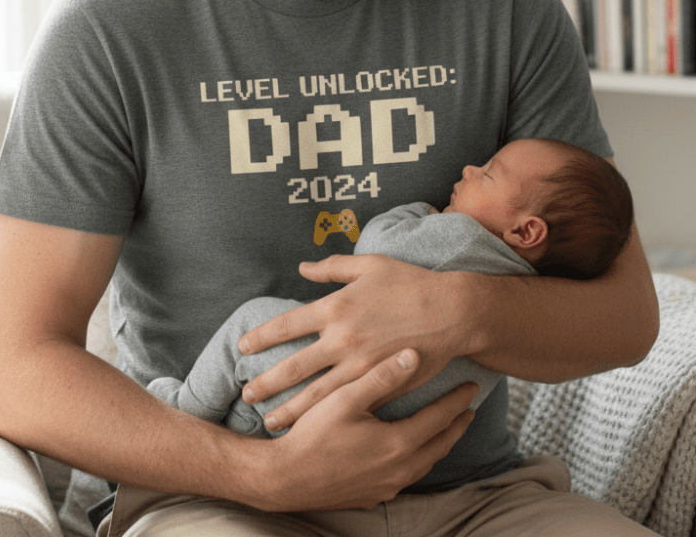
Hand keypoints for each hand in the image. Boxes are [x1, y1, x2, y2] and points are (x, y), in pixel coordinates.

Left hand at [239, 254, 466, 431]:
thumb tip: (302, 267)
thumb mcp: (369, 265)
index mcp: (335, 307)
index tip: (243, 347)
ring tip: (270, 422)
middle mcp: (341, 340)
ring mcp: (360, 366)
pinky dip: (327, 419)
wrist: (451, 311)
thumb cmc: (410, 283)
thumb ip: (332, 267)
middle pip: (292, 367)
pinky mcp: (380, 385)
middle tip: (246, 394)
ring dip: (289, 410)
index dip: (260, 338)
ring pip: (315, 395)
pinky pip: (347, 405)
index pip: (285, 325)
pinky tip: (313, 429)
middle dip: (266, 383)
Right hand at [252, 347, 476, 511]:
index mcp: (398, 443)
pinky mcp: (373, 496)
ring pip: (426, 463)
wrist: (285, 479)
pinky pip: (408, 476)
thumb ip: (381, 377)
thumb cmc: (313, 434)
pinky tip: (411, 450)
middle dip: (456, 423)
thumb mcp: (345, 398)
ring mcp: (387, 486)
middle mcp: (399, 470)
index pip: (439, 418)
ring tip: (446, 426)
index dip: (457, 400)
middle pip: (440, 444)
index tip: (472, 385)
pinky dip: (419, 459)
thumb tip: (414, 355)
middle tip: (469, 406)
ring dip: (439, 443)